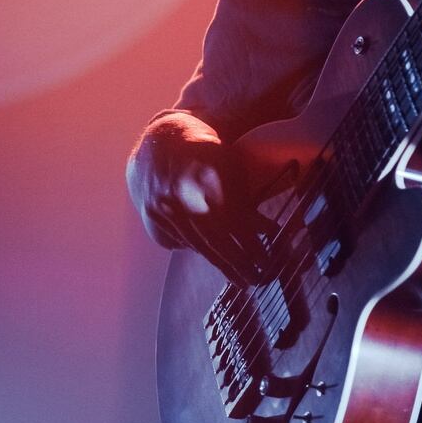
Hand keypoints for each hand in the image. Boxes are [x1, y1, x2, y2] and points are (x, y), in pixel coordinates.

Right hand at [126, 114, 270, 284]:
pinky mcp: (152, 219)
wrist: (161, 142)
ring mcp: (163, 210)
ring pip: (198, 246)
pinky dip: (196, 249)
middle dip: (240, 265)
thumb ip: (246, 199)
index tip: (269, 260)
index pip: (235, 223)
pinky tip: (213, 258)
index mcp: (207, 180)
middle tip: (259, 280)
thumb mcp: (231, 168)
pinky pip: (177, 243)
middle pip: (216, 241)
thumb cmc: (206, 153)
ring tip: (243, 280)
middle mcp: (183, 197)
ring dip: (223, 266)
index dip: (252, 246)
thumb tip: (267, 232)